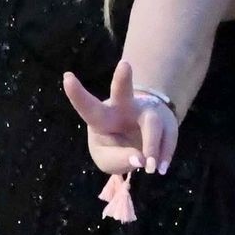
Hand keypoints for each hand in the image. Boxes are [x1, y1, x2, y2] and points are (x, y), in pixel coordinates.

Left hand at [62, 58, 178, 175]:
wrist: (143, 142)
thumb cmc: (115, 148)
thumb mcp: (107, 160)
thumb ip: (119, 161)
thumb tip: (141, 159)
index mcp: (102, 117)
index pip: (88, 107)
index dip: (77, 94)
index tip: (66, 77)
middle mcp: (124, 108)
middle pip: (123, 91)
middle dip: (122, 79)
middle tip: (124, 65)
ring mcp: (147, 112)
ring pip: (151, 123)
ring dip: (152, 146)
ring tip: (151, 168)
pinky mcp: (166, 122)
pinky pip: (168, 137)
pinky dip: (165, 155)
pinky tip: (161, 168)